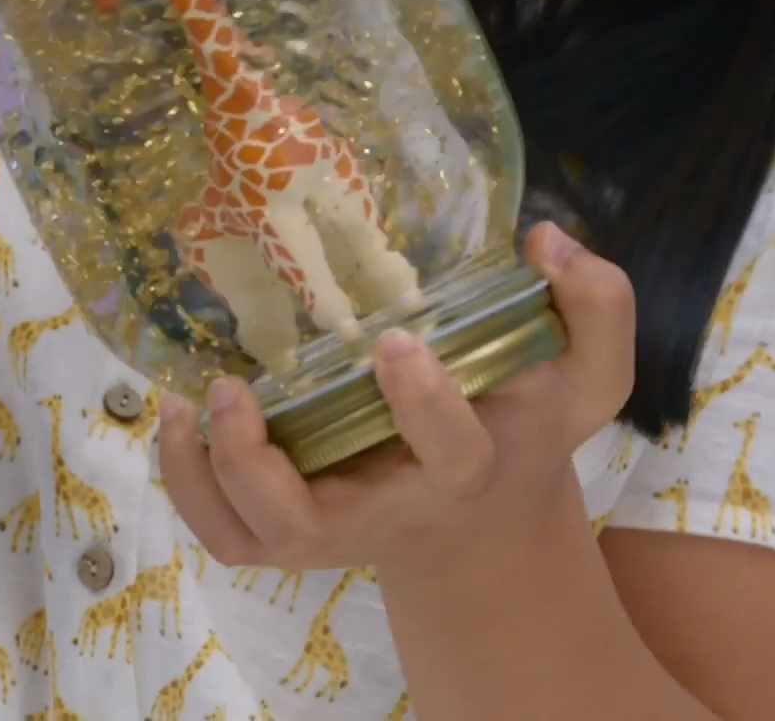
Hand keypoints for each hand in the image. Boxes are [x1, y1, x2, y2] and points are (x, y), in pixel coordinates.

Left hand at [158, 223, 637, 575]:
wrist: (485, 522)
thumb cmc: (528, 427)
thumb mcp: (588, 374)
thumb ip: (597, 305)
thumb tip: (546, 238)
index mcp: (466, 468)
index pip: (450, 452)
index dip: (421, 405)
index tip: (396, 338)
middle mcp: (388, 510)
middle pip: (310, 524)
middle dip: (264, 467)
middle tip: (243, 385)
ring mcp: (330, 531)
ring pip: (252, 535)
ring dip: (209, 474)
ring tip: (195, 397)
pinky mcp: (291, 537)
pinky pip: (225, 534)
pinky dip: (189, 485)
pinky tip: (177, 417)